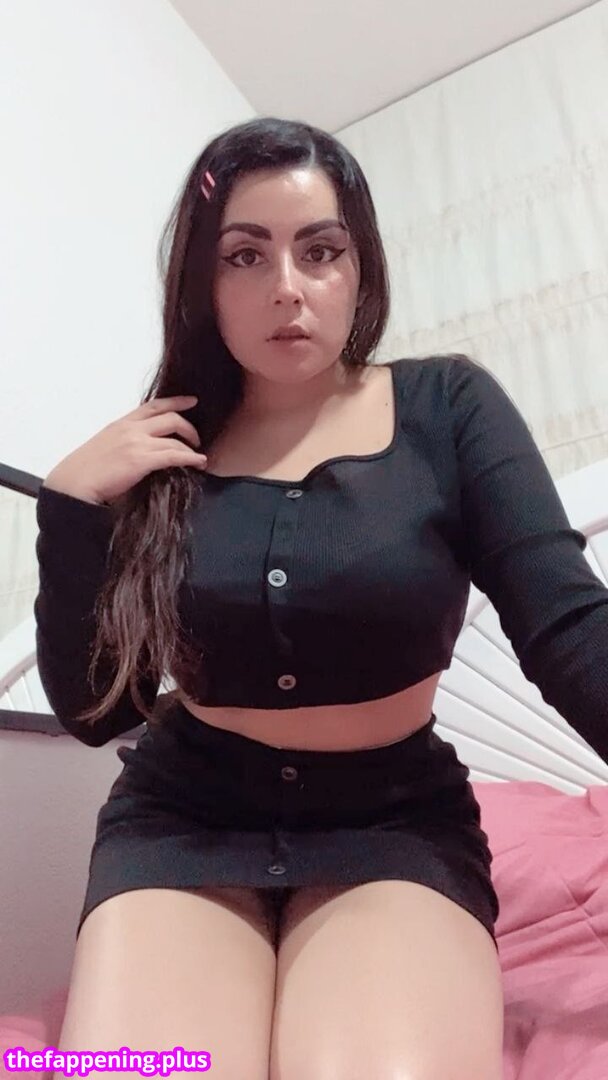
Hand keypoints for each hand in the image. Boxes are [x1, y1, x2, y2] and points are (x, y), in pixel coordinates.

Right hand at [42, 395, 207, 504]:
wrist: (74, 484)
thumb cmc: (86, 470)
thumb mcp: (105, 445)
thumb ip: (124, 441)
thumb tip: (142, 449)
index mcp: (121, 423)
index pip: (153, 406)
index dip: (176, 401)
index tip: (191, 401)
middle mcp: (131, 429)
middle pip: (171, 418)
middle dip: (189, 427)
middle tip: (196, 439)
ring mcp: (137, 443)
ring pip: (175, 438)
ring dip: (191, 446)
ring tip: (198, 456)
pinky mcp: (141, 460)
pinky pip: (174, 455)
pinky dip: (190, 458)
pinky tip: (199, 462)